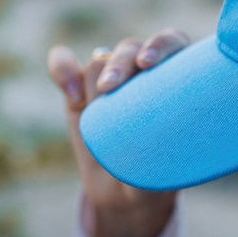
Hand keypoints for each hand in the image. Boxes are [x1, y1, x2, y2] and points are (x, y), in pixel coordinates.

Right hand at [47, 28, 190, 236]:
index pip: (173, 43)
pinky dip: (61, 69)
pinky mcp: (79, 91)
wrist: (123, 193)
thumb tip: (152, 151)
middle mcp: (143, 72)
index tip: (147, 65)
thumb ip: (159, 159)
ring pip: (101, 61)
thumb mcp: (162, 172)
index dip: (161, 46)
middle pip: (131, 50)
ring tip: (93, 108)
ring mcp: (110, 80)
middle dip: (120, 64)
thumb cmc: (154, 178)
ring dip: (96, 79)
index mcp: (176, 79)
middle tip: (110, 89)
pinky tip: (71, 95)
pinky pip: (63, 64)